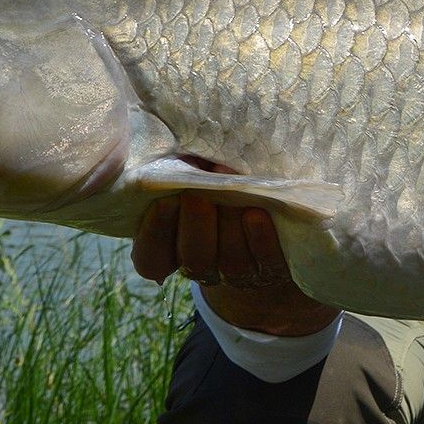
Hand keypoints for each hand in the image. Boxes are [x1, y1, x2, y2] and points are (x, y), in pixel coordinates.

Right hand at [131, 166, 338, 336]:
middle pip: (194, 260)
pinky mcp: (271, 269)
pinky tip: (257, 213)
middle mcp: (202, 265)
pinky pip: (266, 263)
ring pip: (230, 263)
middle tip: (197, 194)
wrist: (264, 208)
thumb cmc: (215, 182)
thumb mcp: (191, 174)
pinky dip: (260, 239)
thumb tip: (179, 151)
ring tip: (233, 195)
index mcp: (171, 249)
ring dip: (229, 226)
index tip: (165, 200)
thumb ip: (179, 167)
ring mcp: (238, 272)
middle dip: (195, 225)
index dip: (156, 234)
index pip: (151, 259)